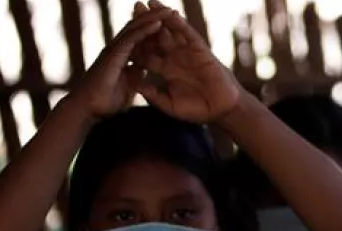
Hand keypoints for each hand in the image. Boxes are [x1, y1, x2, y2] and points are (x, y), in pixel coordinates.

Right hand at [71, 6, 173, 117]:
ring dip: (154, 18)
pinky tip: (158, 22)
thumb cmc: (104, 101)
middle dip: (156, 18)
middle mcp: (118, 49)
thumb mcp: (128, 86)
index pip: (141, 39)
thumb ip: (135, 75)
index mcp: (123, 56)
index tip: (173, 26)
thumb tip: (144, 68)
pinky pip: (132, 38)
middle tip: (172, 10)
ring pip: (136, 28)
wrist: (88, 109)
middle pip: (139, 28)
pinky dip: (145, 29)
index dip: (155, 31)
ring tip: (169, 10)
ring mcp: (115, 49)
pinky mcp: (113, 54)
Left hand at [131, 0, 242, 123]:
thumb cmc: (198, 110)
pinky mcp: (200, 50)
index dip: (134, 43)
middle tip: (133, 8)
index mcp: (165, 70)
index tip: (119, 34)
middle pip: (156, 36)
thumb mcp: (170, 104)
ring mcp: (187, 52)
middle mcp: (175, 57)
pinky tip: (170, 13)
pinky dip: (179, 23)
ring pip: (171, 30)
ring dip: (160, 16)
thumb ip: (152, 94)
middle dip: (145, 22)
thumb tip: (134, 84)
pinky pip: (188, 34)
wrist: (221, 110)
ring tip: (148, 2)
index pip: (146, 53)